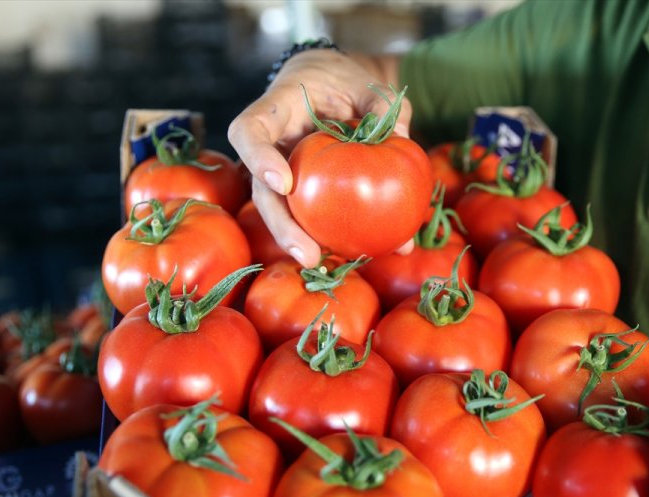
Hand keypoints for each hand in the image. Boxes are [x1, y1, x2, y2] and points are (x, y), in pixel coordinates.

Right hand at [228, 50, 412, 266]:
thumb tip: (399, 142)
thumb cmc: (347, 82)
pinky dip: (331, 234)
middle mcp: (272, 144)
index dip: (258, 158)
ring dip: (298, 240)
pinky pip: (309, 215)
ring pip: (280, 210)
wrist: (333, 86)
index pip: (249, 131)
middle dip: (280, 224)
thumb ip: (384, 108)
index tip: (282, 184)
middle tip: (307, 252)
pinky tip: (362, 254)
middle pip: (260, 188)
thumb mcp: (370, 86)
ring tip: (322, 263)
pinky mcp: (300, 190)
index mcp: (278, 109)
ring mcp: (281, 168)